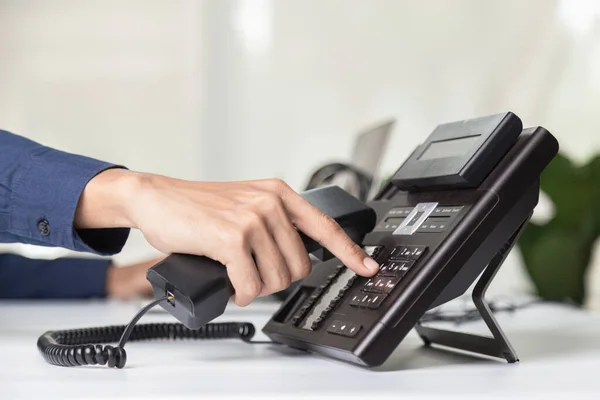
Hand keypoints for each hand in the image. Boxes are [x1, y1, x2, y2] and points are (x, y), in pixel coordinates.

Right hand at [75, 170, 378, 305]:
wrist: (158, 198)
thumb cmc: (200, 207)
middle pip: (299, 267)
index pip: (325, 227)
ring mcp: (252, 219)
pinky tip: (230, 284)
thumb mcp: (245, 205)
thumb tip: (295, 258)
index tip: (367, 267)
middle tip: (255, 274)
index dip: (350, 251)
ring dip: (256, 288)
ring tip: (239, 276)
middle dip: (278, 280)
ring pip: (276, 280)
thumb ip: (273, 223)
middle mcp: (270, 202)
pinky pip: (250, 285)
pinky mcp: (231, 238)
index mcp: (279, 194)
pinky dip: (240, 292)